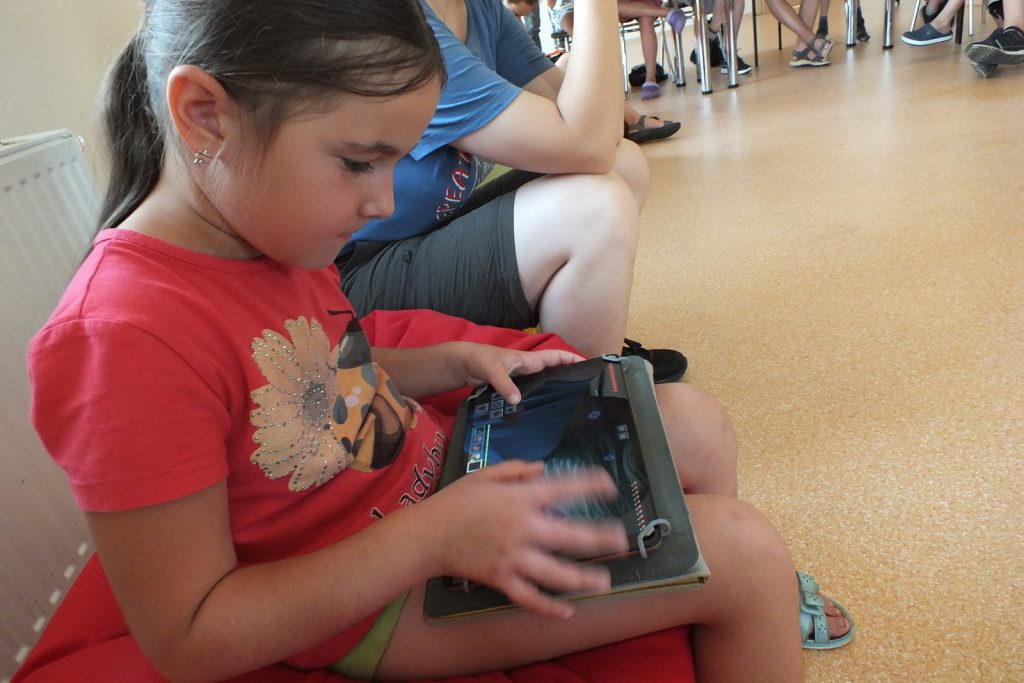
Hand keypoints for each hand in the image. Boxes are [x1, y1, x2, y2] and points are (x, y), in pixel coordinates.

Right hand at [423, 461, 627, 618]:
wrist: (427, 535)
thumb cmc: (455, 501)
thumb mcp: (485, 474)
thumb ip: (517, 469)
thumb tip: (543, 469)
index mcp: (519, 499)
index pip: (563, 488)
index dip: (589, 485)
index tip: (609, 485)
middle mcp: (522, 529)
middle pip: (569, 535)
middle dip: (599, 538)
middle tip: (621, 539)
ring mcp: (513, 557)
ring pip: (555, 572)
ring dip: (582, 578)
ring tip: (604, 581)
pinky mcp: (502, 579)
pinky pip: (530, 597)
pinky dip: (548, 607)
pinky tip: (567, 611)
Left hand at [448, 343, 584, 404]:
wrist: (463, 365)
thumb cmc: (479, 360)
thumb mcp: (492, 370)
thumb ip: (504, 384)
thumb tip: (517, 400)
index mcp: (528, 360)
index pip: (556, 357)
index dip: (572, 359)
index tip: (590, 365)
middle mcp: (528, 369)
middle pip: (554, 372)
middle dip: (569, 378)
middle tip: (585, 392)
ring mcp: (521, 380)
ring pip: (543, 384)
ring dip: (555, 390)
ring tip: (570, 405)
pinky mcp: (512, 389)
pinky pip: (531, 394)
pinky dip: (538, 400)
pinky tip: (543, 413)